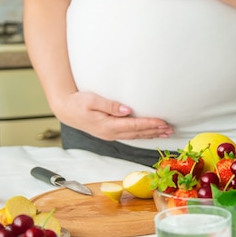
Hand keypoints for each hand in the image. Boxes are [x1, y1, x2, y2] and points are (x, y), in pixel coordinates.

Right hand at [52, 91, 173, 140]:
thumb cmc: (77, 103)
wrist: (65, 110)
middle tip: (171, 129)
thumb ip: (109, 105)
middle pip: (138, 133)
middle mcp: (111, 133)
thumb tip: (127, 110)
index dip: (150, 124)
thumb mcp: (91, 100)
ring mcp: (110, 135)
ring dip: (151, 134)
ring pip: (135, 136)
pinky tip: (150, 133)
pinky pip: (130, 135)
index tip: (163, 122)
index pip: (134, 126)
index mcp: (108, 126)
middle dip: (155, 131)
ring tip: (165, 132)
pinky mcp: (110, 133)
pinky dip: (142, 134)